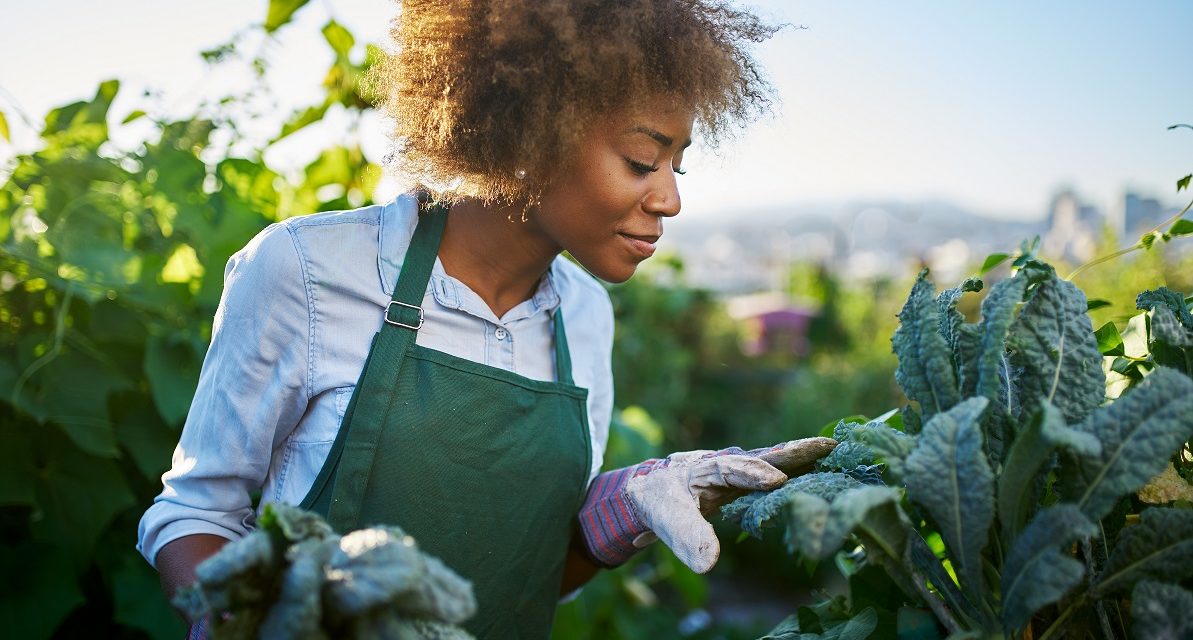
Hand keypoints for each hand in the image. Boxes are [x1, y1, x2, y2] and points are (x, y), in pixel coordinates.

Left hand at [577, 437, 836, 572]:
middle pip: (762, 455)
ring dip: (801, 455)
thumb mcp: (668, 521)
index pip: (730, 470)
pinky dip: (798, 465)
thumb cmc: (659, 503)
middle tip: (826, 445)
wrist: (652, 489)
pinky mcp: (748, 476)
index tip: (776, 480)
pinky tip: (822, 468)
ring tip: (833, 450)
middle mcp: (726, 462)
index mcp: (704, 469)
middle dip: (792, 451)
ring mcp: (739, 466)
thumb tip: (708, 564)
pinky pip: (776, 469)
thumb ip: (688, 537)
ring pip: (773, 459)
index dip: (752, 474)